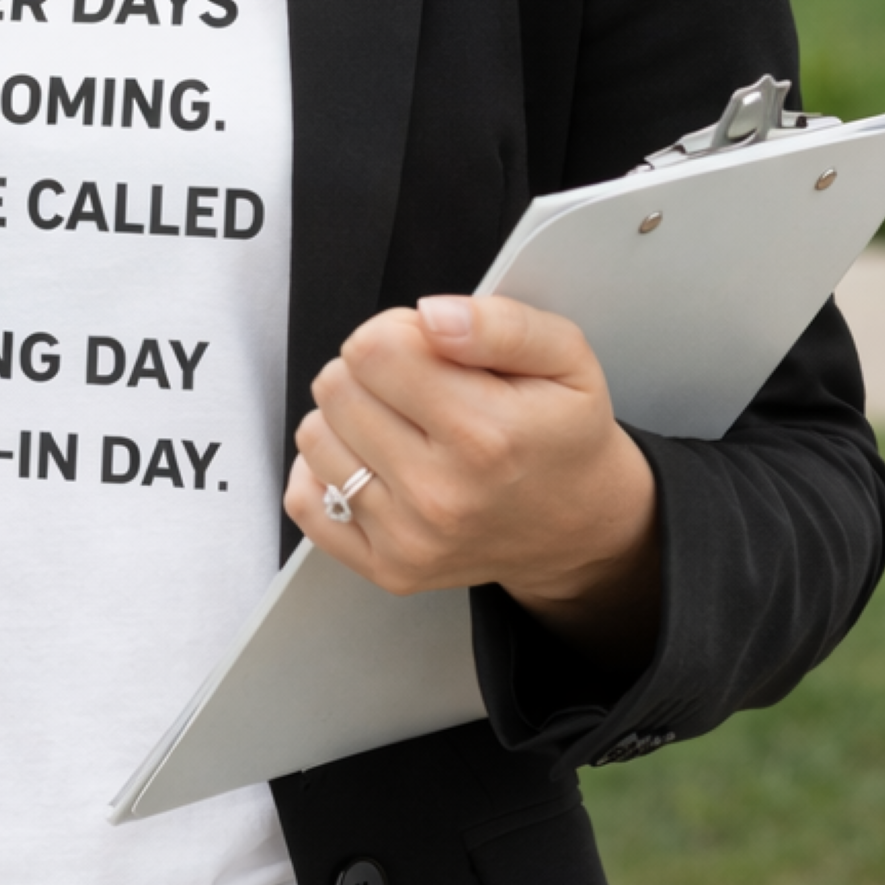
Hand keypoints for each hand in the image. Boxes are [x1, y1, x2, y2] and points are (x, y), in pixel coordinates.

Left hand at [284, 294, 660, 669]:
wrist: (579, 527)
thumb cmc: (565, 436)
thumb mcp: (566, 359)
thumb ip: (502, 324)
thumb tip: (433, 317)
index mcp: (486, 434)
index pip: (374, 350)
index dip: (395, 331)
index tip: (426, 348)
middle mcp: (442, 493)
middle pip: (337, 389)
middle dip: (370, 371)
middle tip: (417, 388)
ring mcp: (409, 538)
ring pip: (314, 437)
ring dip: (348, 420)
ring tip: (400, 426)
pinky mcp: (387, 567)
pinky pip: (305, 501)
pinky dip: (326, 472)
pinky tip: (373, 463)